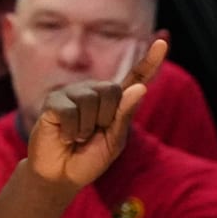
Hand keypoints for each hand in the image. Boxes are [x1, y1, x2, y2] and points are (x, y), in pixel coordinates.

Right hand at [27, 38, 167, 189]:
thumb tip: (140, 88)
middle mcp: (95, 92)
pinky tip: (65, 137)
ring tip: (78, 137)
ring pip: (91, 101)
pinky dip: (70, 131)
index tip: (162, 42)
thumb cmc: (89, 159)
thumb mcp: (114, 142)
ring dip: (86, 128)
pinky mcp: (54, 101)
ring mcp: (73, 93)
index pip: (135, 78)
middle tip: (92, 135)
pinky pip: (70, 111)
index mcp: (115, 103)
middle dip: (106, 119)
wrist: (61, 175)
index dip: (149, 62)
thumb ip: (125, 116)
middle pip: (112, 91)